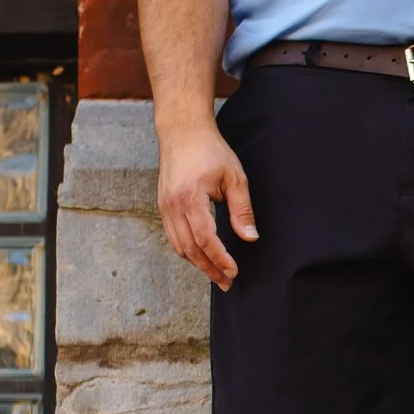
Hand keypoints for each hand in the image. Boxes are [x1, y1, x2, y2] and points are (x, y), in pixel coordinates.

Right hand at [158, 122, 256, 290]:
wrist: (182, 131)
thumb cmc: (211, 151)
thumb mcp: (234, 177)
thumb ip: (242, 210)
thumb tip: (250, 238)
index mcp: (190, 198)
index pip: (206, 239)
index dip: (220, 259)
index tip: (234, 272)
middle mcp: (173, 206)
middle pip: (190, 249)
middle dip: (210, 269)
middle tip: (227, 283)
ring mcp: (164, 207)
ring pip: (179, 246)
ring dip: (198, 264)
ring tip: (216, 275)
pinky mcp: (163, 206)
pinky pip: (174, 236)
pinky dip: (188, 251)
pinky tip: (202, 257)